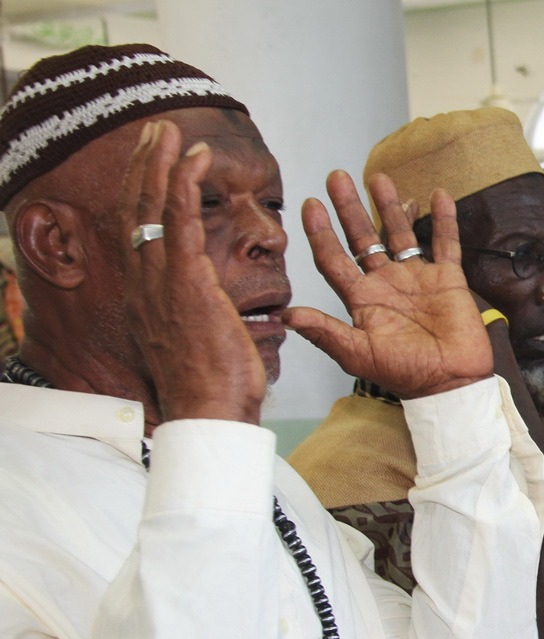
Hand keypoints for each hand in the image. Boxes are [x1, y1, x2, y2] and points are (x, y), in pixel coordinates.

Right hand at [119, 120, 265, 425]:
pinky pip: (181, 222)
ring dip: (162, 163)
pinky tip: (195, 159)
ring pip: (154, 209)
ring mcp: (163, 282)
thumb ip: (197, 316)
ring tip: (170, 131)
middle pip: (138, 212)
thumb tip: (212, 308)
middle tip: (156, 132)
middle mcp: (147, 284)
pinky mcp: (187, 282)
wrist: (210, 411)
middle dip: (146, 167)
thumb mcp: (198, 342)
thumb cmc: (214, 386)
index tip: (153, 164)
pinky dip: (186, 185)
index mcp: (150, 297)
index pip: (139, 233)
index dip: (143, 194)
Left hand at [285, 171, 492, 398]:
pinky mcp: (448, 279)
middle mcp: (386, 283)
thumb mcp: (358, 355)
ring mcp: (417, 278)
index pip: (334, 259)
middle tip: (336, 177)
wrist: (451, 382)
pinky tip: (438, 194)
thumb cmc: (405, 374)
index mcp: (362, 300)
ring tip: (378, 177)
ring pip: (400, 233)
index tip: (309, 204)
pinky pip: (445, 243)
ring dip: (390, 206)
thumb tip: (287, 314)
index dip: (321, 233)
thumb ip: (326, 332)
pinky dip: (443, 219)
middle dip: (349, 207)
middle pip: (363, 237)